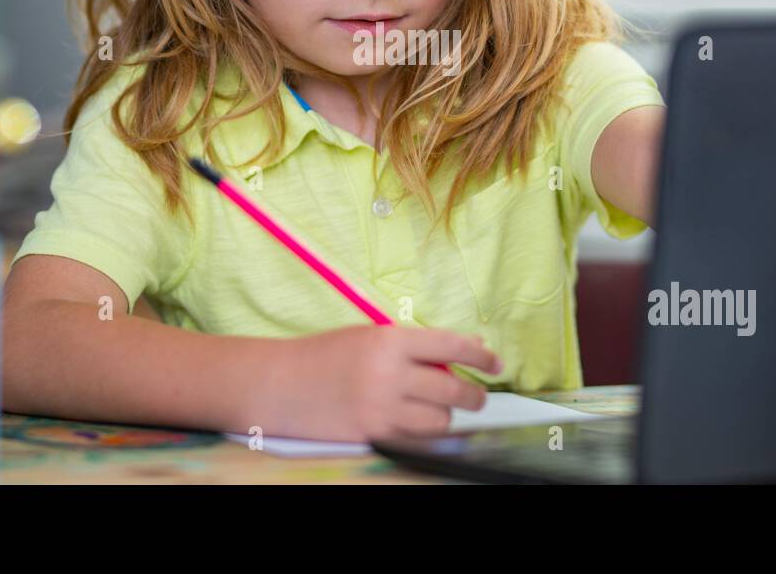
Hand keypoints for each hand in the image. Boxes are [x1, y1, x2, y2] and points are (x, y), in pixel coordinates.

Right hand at [256, 326, 502, 442]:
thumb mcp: (369, 337)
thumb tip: (465, 350)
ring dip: (446, 417)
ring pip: (440, 420)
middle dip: (473, 395)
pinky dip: (424, 433)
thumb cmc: (324, 355)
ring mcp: (381, 407)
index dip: (480, 355)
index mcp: (389, 339)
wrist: (279, 384)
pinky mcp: (372, 434)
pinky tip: (418, 424)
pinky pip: (416, 438)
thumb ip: (414, 345)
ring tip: (439, 411)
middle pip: (453, 389)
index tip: (496, 362)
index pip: (450, 345)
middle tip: (476, 397)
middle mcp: (389, 373)